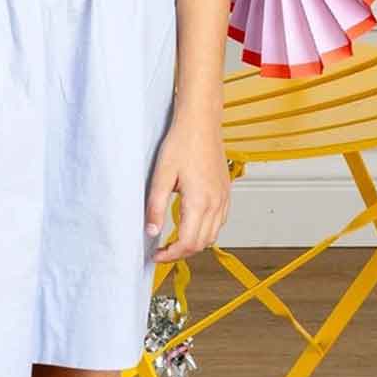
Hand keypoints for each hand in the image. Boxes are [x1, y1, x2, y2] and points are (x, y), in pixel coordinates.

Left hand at [145, 105, 229, 262]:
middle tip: (163, 249)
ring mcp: (223, 195)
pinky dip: (208, 229)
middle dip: (181, 252)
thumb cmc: (182, 143)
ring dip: (195, 242)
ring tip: (176, 238)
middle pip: (202, 243)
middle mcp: (216, 201)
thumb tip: (151, 232)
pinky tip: (194, 222)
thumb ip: (155, 207)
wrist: (201, 121)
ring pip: (214, 234)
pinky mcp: (226, 189)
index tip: (156, 254)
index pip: (188, 243)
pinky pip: (221, 220)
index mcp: (199, 201)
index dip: (170, 255)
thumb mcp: (161, 176)